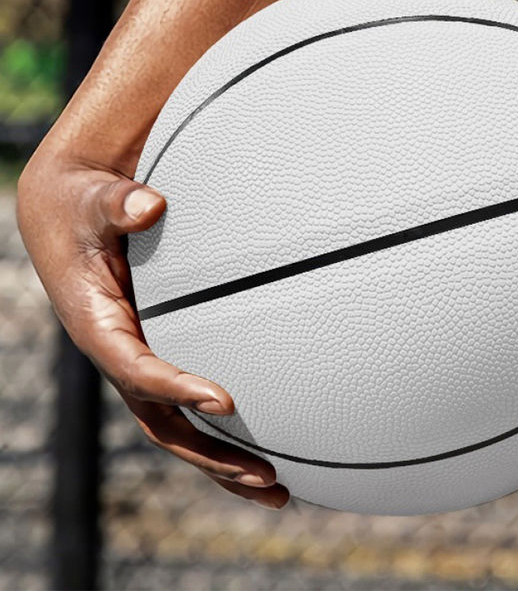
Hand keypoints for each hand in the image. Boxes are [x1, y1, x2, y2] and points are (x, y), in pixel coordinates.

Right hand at [16, 152, 288, 509]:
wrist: (68, 214)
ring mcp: (138, 362)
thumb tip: (148, 206)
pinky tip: (264, 448)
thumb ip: (118, 204)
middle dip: (211, 457)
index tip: (225, 402)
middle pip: (162, 423)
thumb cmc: (84, 205)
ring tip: (277, 490)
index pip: (136, 368)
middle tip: (267, 478)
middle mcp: (118, 355)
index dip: (177, 387)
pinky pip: (187, 405)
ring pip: (177, 428)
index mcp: (98, 325)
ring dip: (223, 462)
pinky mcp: (155, 355)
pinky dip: (220, 433)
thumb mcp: (94, 200)